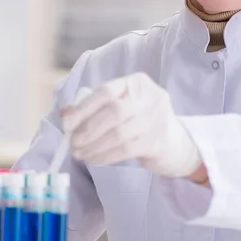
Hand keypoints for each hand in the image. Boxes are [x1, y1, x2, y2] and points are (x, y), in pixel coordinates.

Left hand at [61, 73, 202, 177]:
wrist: (174, 142)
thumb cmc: (139, 120)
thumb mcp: (121, 106)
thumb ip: (94, 107)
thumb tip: (66, 113)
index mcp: (137, 82)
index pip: (105, 91)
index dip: (83, 108)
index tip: (67, 124)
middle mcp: (150, 97)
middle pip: (113, 112)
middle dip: (88, 129)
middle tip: (72, 143)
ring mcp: (156, 119)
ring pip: (118, 134)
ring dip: (94, 146)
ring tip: (80, 153)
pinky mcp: (157, 141)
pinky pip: (125, 150)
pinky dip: (105, 156)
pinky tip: (94, 159)